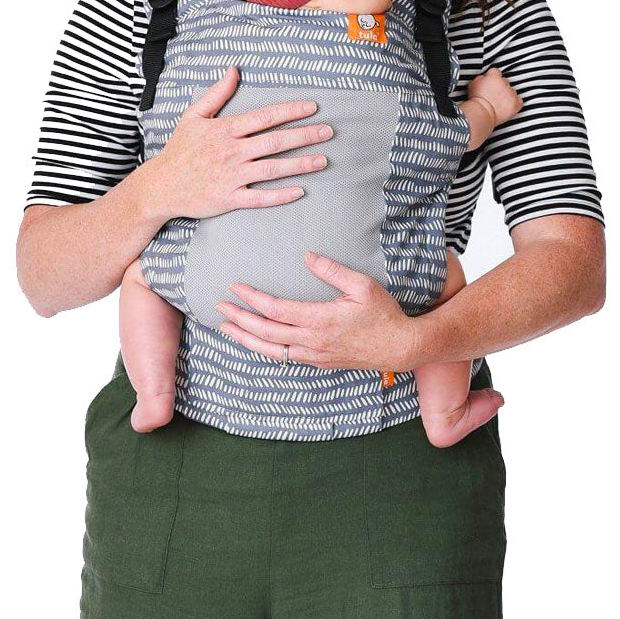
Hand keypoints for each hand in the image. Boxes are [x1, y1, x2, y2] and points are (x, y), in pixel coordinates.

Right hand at [147, 65, 333, 219]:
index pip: (264, 117)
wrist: (159, 186)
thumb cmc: (179, 151)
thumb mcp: (193, 116)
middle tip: (329, 132)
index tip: (313, 108)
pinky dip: (280, 195)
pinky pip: (259, 198)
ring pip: (272, 169)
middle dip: (304, 136)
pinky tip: (300, 191)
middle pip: (275, 142)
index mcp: (225, 130)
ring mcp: (230, 176)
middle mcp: (231, 152)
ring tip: (323, 160)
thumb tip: (234, 70)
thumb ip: (216, 94)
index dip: (290, 111)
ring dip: (300, 164)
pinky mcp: (228, 198)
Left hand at [214, 251, 418, 372]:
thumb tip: (307, 256)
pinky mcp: (318, 363)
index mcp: (320, 320)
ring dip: (245, 338)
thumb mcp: (363, 286)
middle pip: (265, 332)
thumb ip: (333, 270)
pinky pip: (284, 357)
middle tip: (219, 307)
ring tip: (226, 328)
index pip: (276, 309)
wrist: (400, 348)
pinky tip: (255, 342)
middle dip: (239, 318)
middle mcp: (312, 341)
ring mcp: (314, 355)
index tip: (235, 288)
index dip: (252, 298)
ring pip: (270, 350)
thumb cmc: (384, 315)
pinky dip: (264, 350)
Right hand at [466, 67, 522, 126]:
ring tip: (498, 102)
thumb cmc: (476, 101)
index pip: (496, 71)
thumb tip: (484, 78)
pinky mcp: (516, 103)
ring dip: (507, 95)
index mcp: (494, 77)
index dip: (492, 77)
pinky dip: (515, 102)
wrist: (481, 113)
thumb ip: (481, 78)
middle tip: (492, 94)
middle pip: (504, 81)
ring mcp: (511, 93)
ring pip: (512, 91)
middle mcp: (504, 83)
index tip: (490, 83)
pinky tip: (508, 105)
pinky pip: (519, 100)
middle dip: (500, 86)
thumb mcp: (473, 84)